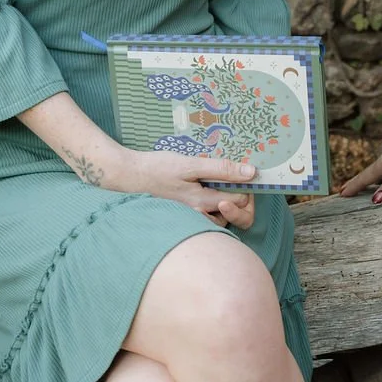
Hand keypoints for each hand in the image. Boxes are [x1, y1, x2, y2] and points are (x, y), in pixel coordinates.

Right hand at [122, 149, 256, 226]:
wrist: (129, 176)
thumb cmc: (158, 168)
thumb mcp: (191, 164)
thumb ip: (221, 169)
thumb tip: (251, 173)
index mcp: (203, 203)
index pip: (241, 202)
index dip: (248, 187)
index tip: (245, 171)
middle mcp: (200, 216)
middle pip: (234, 215)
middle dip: (242, 199)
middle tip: (237, 177)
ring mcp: (192, 218)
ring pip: (221, 216)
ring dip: (227, 201)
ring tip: (221, 179)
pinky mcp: (186, 215)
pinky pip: (208, 215)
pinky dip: (214, 202)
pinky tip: (207, 185)